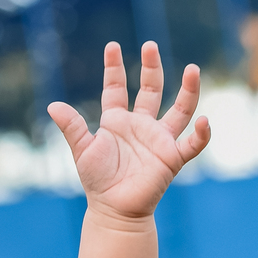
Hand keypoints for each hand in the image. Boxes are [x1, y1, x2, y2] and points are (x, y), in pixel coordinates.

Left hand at [47, 41, 209, 220]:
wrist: (113, 211)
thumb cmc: (97, 182)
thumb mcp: (83, 150)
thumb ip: (72, 127)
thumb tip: (53, 106)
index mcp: (117, 121)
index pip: (117, 88)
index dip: (114, 69)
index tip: (112, 46)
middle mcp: (141, 126)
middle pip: (151, 90)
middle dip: (151, 68)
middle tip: (150, 46)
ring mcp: (158, 140)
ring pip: (180, 109)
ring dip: (189, 90)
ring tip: (193, 69)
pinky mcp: (172, 158)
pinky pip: (192, 144)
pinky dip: (201, 134)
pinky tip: (204, 120)